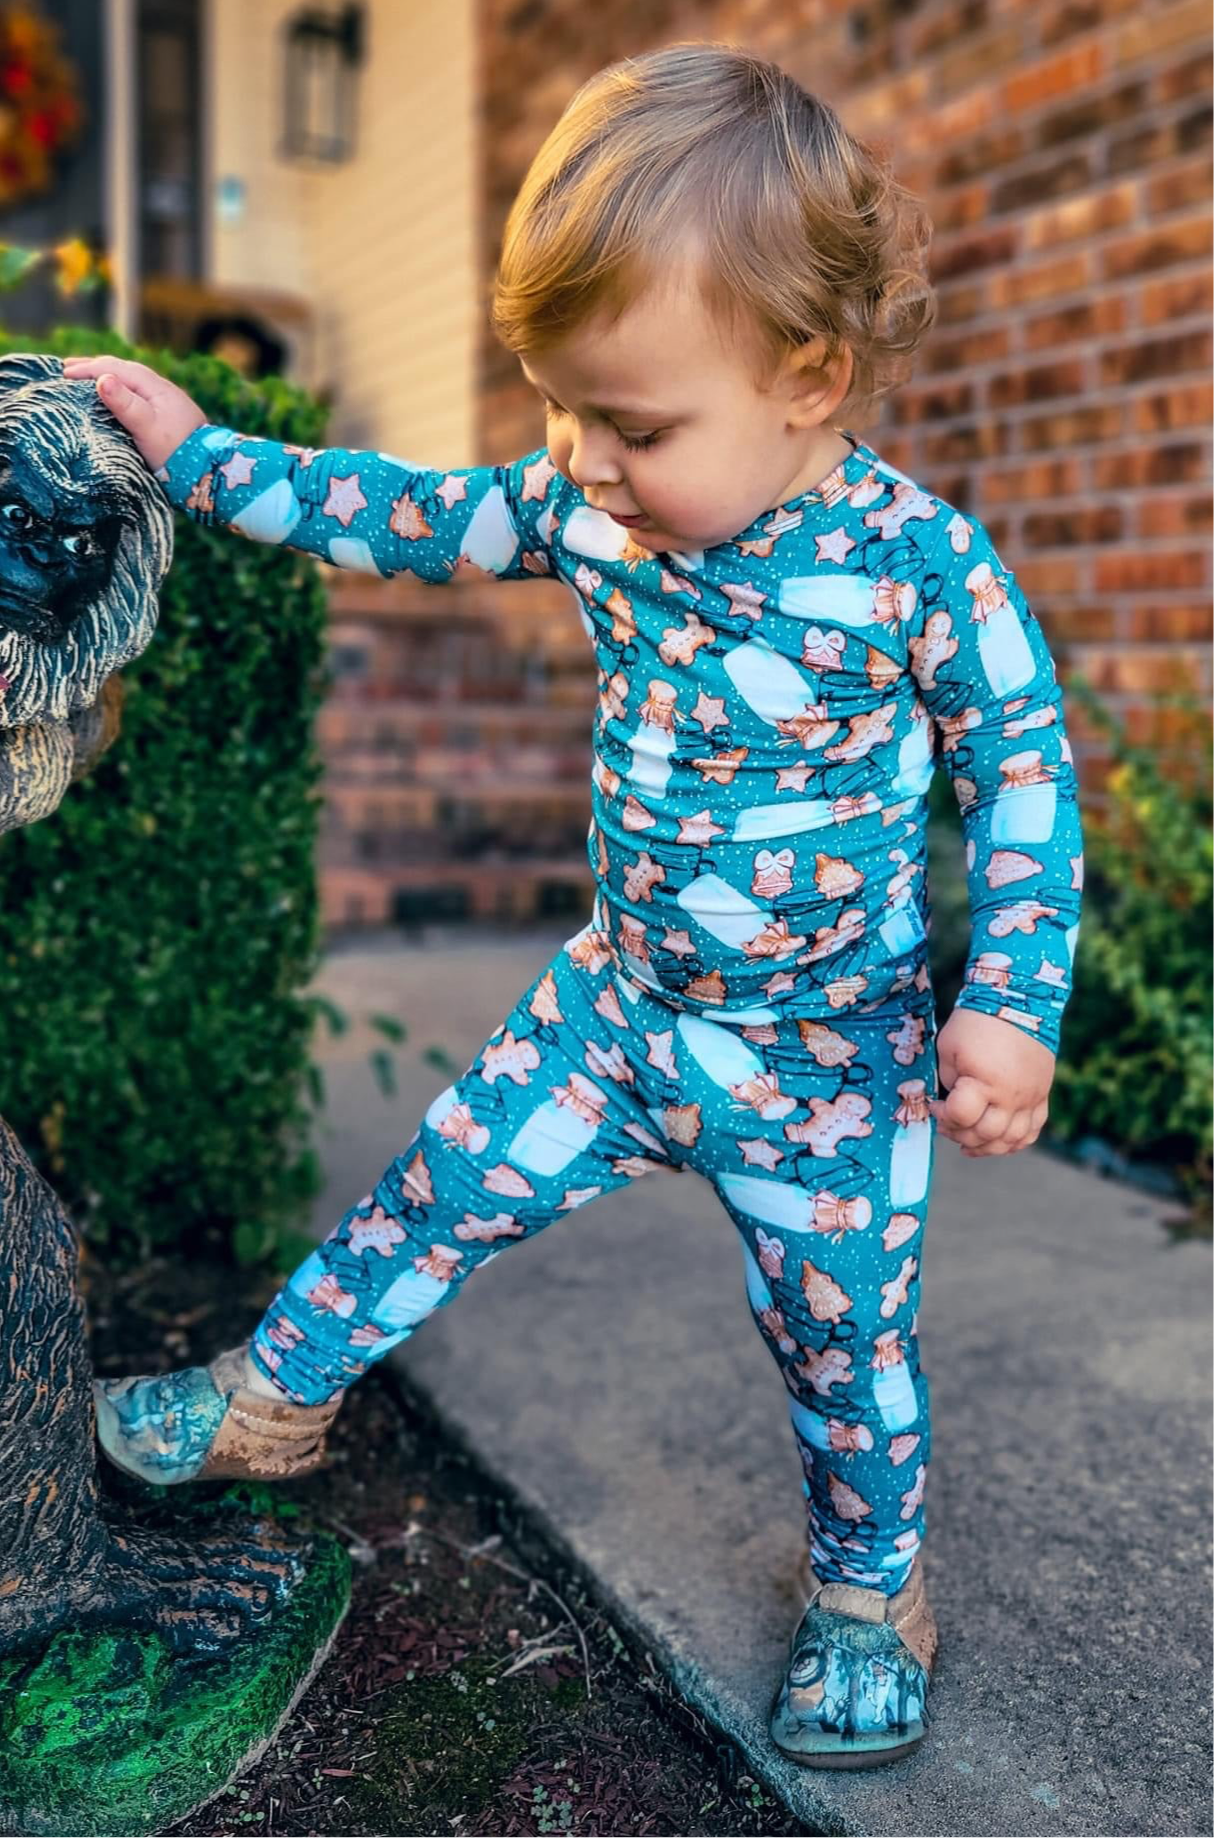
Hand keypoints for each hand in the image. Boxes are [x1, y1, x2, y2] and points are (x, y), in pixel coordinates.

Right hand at [61, 355, 205, 472]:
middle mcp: (160, 389)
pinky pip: (136, 394)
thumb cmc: (178, 452)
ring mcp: (164, 401)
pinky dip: (118, 391)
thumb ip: (126, 405)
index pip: (115, 368)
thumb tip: (102, 379)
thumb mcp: (148, 428)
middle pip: (122, 370)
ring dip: (106, 377)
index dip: (87, 369)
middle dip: (93, 368)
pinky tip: (113, 399)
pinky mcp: (166, 415)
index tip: (63, 374)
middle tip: (66, 369)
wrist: (211, 471)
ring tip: (85, 380)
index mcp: (154, 387)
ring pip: (129, 381)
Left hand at [932, 1008, 1053, 1156]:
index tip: (935, 1105)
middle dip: (960, 1134)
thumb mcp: (949, 1048)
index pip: (960, 1116)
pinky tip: (999, 1141)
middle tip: (948, 1124)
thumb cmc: (977, 1023)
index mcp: (985, 1083)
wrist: (1019, 1003)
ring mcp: (1030, 1099)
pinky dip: (1015, 1142)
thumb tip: (949, 1104)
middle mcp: (1011, 1097)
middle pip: (985, 1134)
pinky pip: (1033, 1130)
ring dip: (987, 1147)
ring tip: (969, 1144)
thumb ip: (948, 1080)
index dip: (942, 1116)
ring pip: (1011, 1140)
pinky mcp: (1042, 1096)